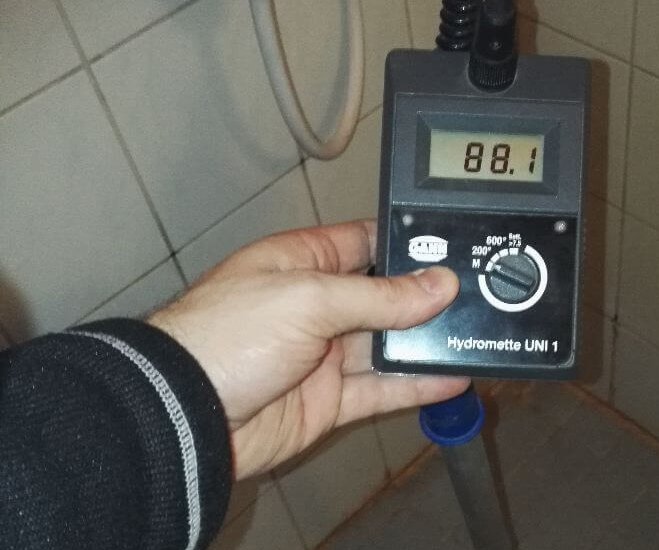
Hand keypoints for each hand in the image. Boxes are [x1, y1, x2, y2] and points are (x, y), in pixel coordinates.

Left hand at [148, 219, 467, 479]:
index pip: (365, 242)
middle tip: (475, 293)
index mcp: (301, 262)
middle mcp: (314, 304)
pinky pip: (380, 388)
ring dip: (426, 341)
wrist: (183, 416)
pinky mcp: (328, 399)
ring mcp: (322, 354)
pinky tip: (451, 376)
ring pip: (386, 343)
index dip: (407, 245)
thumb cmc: (224, 336)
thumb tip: (437, 285)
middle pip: (383, 295)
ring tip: (473, 333)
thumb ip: (379, 296)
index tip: (451, 247)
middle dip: (425, 296)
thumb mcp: (307, 298)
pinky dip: (416, 384)